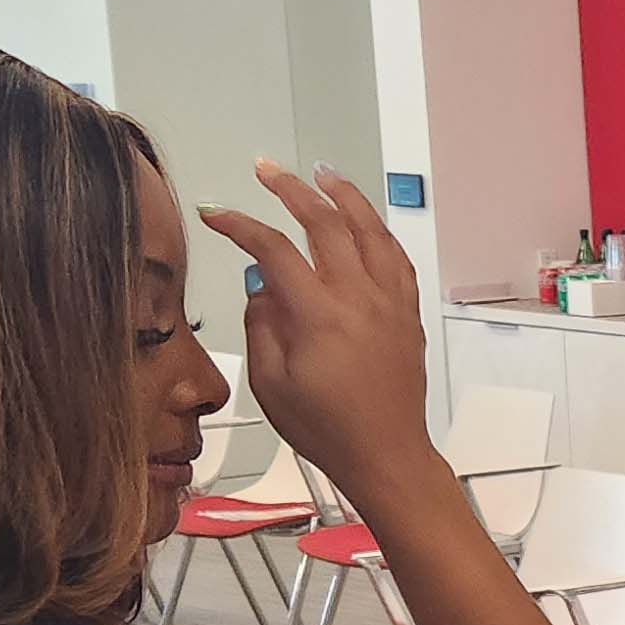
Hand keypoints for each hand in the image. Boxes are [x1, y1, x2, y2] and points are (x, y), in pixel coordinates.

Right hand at [196, 162, 434, 495]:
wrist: (386, 454)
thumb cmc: (328, 429)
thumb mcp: (271, 385)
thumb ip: (261, 325)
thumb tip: (263, 285)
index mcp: (320, 316)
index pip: (273, 250)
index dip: (240, 226)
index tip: (216, 216)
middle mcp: (360, 299)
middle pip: (326, 223)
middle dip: (291, 189)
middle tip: (266, 170)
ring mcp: (390, 303)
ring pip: (371, 230)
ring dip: (344, 195)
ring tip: (322, 173)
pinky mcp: (408, 313)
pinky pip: (396, 257)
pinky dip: (378, 230)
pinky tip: (366, 220)